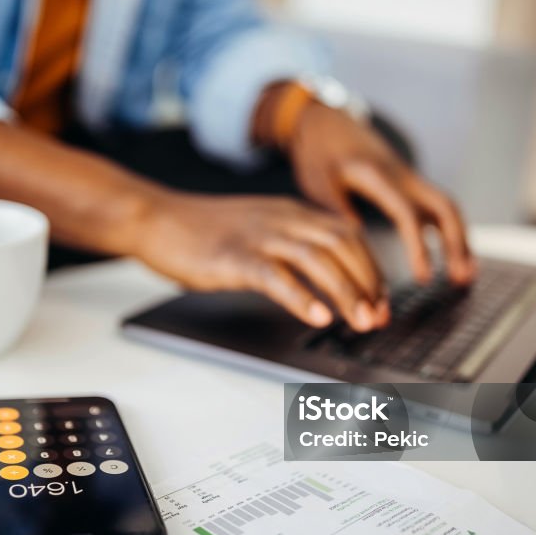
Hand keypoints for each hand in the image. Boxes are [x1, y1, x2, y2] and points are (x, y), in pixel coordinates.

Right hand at [137, 194, 388, 330]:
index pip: (348, 236)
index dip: (372, 269)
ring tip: (360, 322)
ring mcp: (258, 236)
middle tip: (377, 317)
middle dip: (368, 283)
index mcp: (292, 213)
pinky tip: (317, 317)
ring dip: (346, 292)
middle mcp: (282, 219)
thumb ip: (290, 245)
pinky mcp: (234, 257)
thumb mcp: (258, 229)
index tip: (380, 300)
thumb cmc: (201, 231)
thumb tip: (322, 278)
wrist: (155, 218)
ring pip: (318, 259)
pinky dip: (301, 297)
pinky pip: (276, 276)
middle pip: (342, 245)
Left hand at [286, 101, 475, 284]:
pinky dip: (449, 231)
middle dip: (457, 242)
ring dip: (460, 239)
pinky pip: (436, 207)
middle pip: (444, 207)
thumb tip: (357, 243)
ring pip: (446, 207)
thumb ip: (337, 210)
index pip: (408, 214)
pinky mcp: (407, 183)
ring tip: (466, 275)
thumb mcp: (316, 181)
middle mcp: (402, 176)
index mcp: (377, 177)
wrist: (325, 120)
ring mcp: (408, 178)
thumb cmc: (317, 151)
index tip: (424, 276)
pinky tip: (454, 255)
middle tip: (462, 278)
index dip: (419, 247)